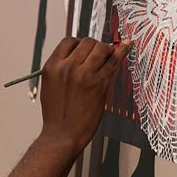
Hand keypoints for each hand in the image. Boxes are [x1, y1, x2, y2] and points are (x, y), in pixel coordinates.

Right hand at [38, 37, 129, 153]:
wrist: (62, 135)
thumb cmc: (57, 114)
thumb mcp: (51, 85)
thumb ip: (62, 69)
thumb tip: (79, 56)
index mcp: (52, 67)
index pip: (68, 41)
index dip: (79, 43)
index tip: (85, 49)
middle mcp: (67, 67)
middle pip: (86, 42)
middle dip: (95, 46)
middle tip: (99, 54)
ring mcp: (84, 75)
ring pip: (101, 48)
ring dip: (107, 49)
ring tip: (109, 55)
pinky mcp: (99, 84)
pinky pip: (113, 62)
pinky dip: (122, 51)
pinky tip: (126, 45)